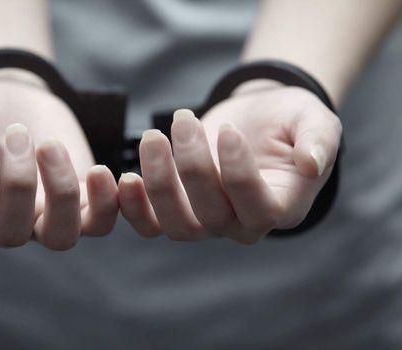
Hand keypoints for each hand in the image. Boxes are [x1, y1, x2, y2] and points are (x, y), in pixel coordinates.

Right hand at [0, 75, 118, 249]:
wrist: (10, 96)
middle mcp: (4, 220)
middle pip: (12, 233)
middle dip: (16, 181)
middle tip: (17, 131)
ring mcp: (46, 214)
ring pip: (60, 237)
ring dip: (61, 193)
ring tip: (48, 144)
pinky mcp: (83, 200)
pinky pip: (100, 222)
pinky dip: (106, 203)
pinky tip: (99, 169)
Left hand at [118, 85, 341, 243]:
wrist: (254, 119)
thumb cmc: (287, 121)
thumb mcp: (314, 120)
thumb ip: (319, 140)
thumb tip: (313, 163)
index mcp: (282, 207)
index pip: (257, 206)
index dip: (238, 172)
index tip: (227, 130)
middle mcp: (242, 224)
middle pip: (211, 215)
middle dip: (192, 166)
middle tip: (183, 118)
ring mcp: (207, 222)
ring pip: (177, 225)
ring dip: (159, 183)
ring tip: (152, 137)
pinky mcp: (178, 209)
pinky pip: (151, 225)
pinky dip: (134, 208)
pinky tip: (124, 178)